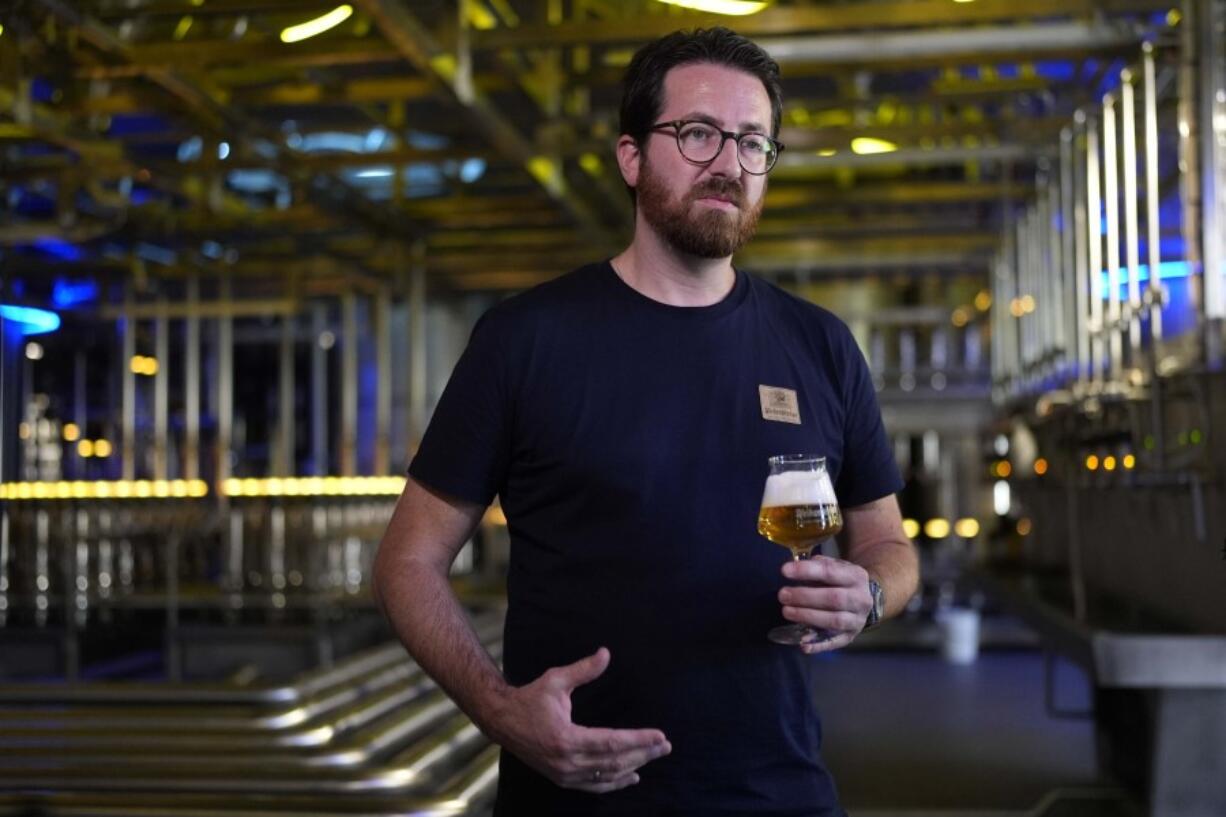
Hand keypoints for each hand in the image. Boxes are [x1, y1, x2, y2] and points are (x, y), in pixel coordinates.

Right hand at [489, 647, 670, 792]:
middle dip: (644, 754)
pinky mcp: (562, 779)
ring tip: (655, 756)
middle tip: (666, 746)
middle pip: (615, 762)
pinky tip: (633, 777)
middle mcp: (567, 762)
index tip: (660, 735)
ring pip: (607, 776)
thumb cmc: (530, 698)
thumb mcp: (555, 680)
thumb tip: (606, 653)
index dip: (639, 740)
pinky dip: (615, 783)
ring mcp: (564, 774)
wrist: (502, 721)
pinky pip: (594, 786)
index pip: (612, 742)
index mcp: (566, 738)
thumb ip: (583, 670)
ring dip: (634, 767)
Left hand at [779, 556, 872, 654]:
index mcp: (856, 576)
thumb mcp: (835, 567)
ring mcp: (857, 620)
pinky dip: (818, 646)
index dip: (806, 571)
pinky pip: (834, 643)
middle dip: (804, 597)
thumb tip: (795, 568)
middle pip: (833, 599)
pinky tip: (802, 645)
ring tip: (786, 612)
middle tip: (782, 595)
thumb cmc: (842, 581)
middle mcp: (861, 599)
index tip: (784, 571)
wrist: (865, 599)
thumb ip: (818, 566)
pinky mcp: (850, 637)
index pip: (830, 572)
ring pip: (834, 621)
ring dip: (808, 617)